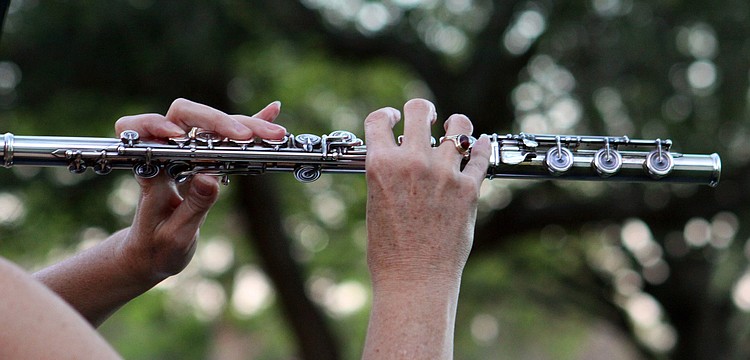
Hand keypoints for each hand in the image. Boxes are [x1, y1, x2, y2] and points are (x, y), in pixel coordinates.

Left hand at [35, 99, 287, 326]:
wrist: (155, 253)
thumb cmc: (157, 247)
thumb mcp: (176, 234)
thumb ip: (193, 206)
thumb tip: (210, 177)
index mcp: (150, 170)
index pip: (142, 131)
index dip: (154, 125)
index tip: (177, 136)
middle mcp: (166, 153)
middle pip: (187, 117)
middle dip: (218, 121)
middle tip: (246, 137)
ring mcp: (187, 152)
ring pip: (212, 125)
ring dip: (243, 125)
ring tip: (275, 133)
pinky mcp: (206, 159)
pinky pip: (227, 137)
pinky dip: (249, 124)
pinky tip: (271, 112)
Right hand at [364, 98, 489, 285]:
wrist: (414, 280)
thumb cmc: (389, 253)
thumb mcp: (376, 205)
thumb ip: (388, 177)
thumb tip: (400, 164)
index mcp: (381, 165)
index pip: (379, 121)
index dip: (387, 115)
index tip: (394, 118)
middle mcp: (412, 162)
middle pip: (419, 110)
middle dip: (422, 109)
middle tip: (427, 115)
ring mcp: (443, 173)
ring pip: (458, 127)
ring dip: (456, 125)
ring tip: (456, 127)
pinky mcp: (468, 188)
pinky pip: (480, 156)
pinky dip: (481, 147)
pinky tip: (480, 144)